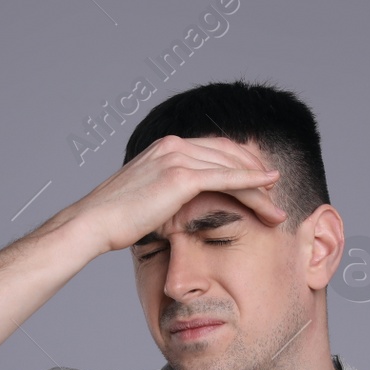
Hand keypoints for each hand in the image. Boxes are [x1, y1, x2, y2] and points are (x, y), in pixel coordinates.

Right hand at [61, 135, 286, 255]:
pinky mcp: (181, 177)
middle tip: (276, 194)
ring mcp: (177, 158)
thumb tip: (179, 212)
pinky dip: (251, 182)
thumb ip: (166, 196)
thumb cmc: (114, 220)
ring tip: (276, 205)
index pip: (215, 149)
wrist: (93, 223)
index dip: (241, 164)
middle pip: (229, 154)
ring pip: (232, 167)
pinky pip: (226, 177)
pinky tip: (269, 188)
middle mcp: (173, 146)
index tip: (259, 183)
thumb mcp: (145, 200)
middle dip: (256, 173)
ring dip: (259, 185)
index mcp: (165, 147)